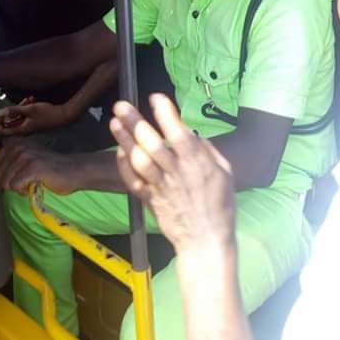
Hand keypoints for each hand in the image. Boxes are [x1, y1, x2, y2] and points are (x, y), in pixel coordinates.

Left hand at [0, 97, 71, 136]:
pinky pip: (24, 115)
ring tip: (28, 99)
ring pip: (17, 117)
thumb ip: (13, 110)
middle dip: (12, 110)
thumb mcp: (29, 109)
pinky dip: (25, 108)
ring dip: (20, 107)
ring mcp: (28, 126)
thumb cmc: (47, 113)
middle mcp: (23, 130)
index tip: (1, 111)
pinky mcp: (32, 122)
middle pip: (9, 122)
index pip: (1, 130)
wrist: (63, 115)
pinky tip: (32, 100)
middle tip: (20, 102)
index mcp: (20, 130)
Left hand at [0, 141, 81, 193]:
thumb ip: (11, 161)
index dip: (4, 176)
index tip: (18, 175)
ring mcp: (25, 156)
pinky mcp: (32, 168)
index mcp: (14, 143)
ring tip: (32, 181)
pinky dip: (25, 191)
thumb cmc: (50, 168)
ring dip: (19, 188)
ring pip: (5, 183)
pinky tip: (36, 184)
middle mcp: (18, 147)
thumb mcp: (27, 158)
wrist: (73, 170)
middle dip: (10, 184)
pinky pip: (15, 186)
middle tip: (27, 180)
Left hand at [110, 94, 236, 254]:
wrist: (206, 241)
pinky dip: (124, 166)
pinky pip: (132, 181)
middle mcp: (177, 173)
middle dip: (135, 122)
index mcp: (198, 164)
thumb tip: (191, 135)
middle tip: (121, 105)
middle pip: (152, 144)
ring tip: (114, 122)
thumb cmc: (220, 206)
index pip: (179, 134)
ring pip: (138, 160)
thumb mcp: (225, 173)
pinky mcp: (149, 200)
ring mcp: (161, 187)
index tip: (155, 98)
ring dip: (124, 140)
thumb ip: (207, 151)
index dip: (166, 114)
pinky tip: (119, 151)